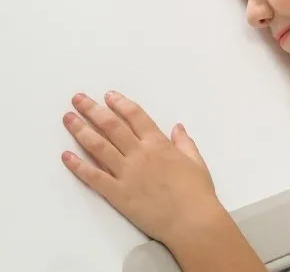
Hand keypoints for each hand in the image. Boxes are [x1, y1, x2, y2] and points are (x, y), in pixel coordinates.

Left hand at [61, 91, 217, 247]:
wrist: (191, 220)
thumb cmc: (197, 191)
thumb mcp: (195, 161)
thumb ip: (185, 142)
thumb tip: (177, 127)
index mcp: (158, 143)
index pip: (135, 116)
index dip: (120, 104)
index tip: (108, 95)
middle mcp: (139, 154)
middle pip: (112, 126)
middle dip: (93, 110)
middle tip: (78, 99)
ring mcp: (126, 173)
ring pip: (99, 147)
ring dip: (81, 130)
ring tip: (68, 118)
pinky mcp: (118, 194)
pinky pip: (94, 177)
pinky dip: (79, 166)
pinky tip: (66, 156)